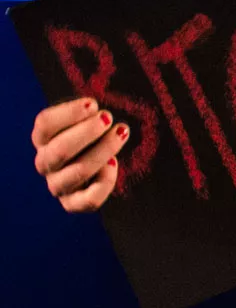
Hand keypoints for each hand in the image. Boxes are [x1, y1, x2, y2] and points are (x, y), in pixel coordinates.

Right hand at [31, 98, 126, 212]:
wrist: (96, 162)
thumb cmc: (90, 134)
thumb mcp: (84, 119)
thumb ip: (86, 113)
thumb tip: (94, 108)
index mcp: (42, 139)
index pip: (45, 124)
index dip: (68, 113)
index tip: (92, 104)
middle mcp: (45, 163)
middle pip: (59, 149)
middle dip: (86, 132)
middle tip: (107, 117)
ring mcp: (58, 185)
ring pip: (78, 172)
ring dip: (102, 151)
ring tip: (121, 132)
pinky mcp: (73, 203)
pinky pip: (89, 199)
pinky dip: (105, 182)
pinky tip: (114, 163)